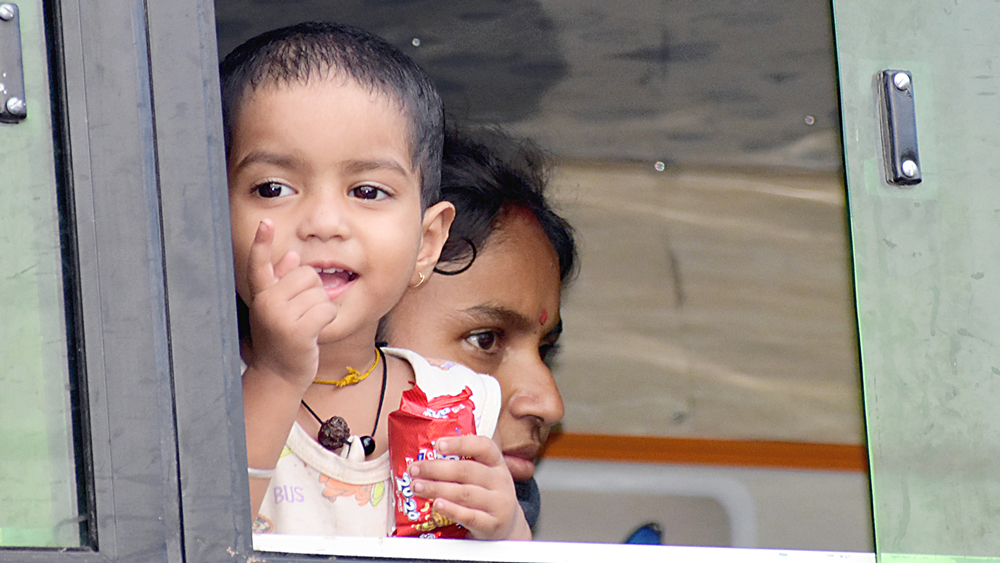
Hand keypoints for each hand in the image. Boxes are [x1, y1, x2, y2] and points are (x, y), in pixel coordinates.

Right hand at [245, 219, 337, 388]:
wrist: (278, 376)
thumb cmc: (281, 340)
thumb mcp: (278, 310)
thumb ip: (282, 282)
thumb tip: (290, 256)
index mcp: (261, 295)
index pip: (259, 264)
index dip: (261, 242)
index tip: (265, 222)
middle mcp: (266, 303)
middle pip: (306, 274)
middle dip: (312, 291)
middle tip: (300, 315)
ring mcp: (280, 317)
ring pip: (319, 292)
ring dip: (320, 309)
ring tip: (305, 326)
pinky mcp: (297, 331)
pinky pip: (326, 309)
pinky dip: (327, 320)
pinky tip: (314, 333)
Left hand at [408, 435, 531, 539]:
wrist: (507, 526)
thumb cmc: (487, 495)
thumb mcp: (484, 475)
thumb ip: (463, 464)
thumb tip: (425, 458)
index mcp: (496, 463)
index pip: (483, 447)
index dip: (460, 444)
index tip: (437, 444)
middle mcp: (500, 481)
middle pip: (466, 471)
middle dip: (435, 468)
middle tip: (414, 469)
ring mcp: (498, 503)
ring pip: (464, 493)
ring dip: (437, 488)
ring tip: (417, 486)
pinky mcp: (492, 525)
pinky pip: (469, 516)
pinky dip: (451, 509)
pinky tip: (436, 504)